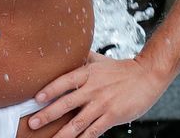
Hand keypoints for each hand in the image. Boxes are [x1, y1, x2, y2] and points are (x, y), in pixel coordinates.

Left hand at [28, 52, 168, 137]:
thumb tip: (65, 49)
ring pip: (78, 122)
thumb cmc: (120, 69)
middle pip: (66, 103)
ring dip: (62, 133)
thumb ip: (82, 57)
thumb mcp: (99, 60)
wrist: (146, 76)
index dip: (49, 90)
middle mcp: (92, 89)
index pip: (64, 81)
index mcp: (87, 73)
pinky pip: (94, 132)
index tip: (36, 99)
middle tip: (32, 123)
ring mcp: (102, 104)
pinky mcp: (112, 117)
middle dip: (47, 115)